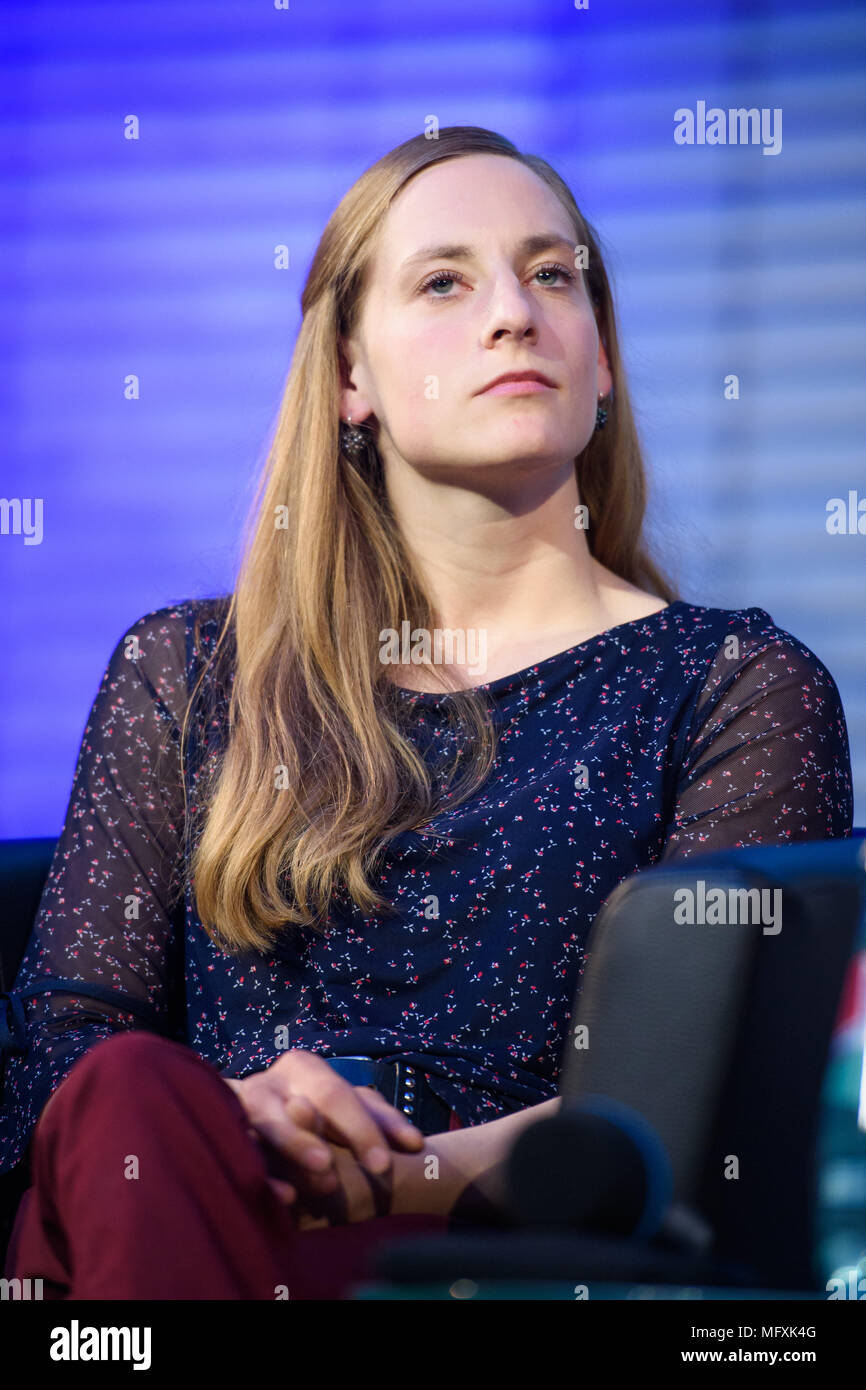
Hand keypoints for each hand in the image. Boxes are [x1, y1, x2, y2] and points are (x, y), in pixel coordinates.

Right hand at [222, 1050, 424, 1212]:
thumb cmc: (305, 1108)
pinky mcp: (223, 1134)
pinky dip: (265, 1177)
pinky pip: (242, 1154)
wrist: (237, 1112)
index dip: (365, 1129)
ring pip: (273, 1124)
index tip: (385, 1164)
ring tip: (327, 1177)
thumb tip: (416, 1145)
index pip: (340, 1095)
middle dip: (350, 1131)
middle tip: (369, 1168)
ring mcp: (244, 1106)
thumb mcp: (341, 1107)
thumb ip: (378, 1121)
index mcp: (304, 1067)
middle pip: (313, 1102)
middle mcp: (273, 1080)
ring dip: (301, 1148)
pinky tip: (286, 1196)